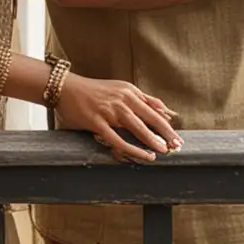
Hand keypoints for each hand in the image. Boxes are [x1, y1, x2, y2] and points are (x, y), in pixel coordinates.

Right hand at [54, 74, 182, 163]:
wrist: (66, 88)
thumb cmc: (95, 90)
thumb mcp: (122, 88)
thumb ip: (144, 99)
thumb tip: (166, 110)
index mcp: (130, 91)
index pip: (154, 109)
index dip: (166, 124)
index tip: (176, 137)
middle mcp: (122, 99)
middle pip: (149, 118)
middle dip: (165, 133)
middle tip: (177, 146)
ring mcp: (110, 111)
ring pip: (136, 127)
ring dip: (152, 140)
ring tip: (163, 151)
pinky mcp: (97, 122)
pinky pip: (117, 138)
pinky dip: (131, 148)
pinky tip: (142, 154)